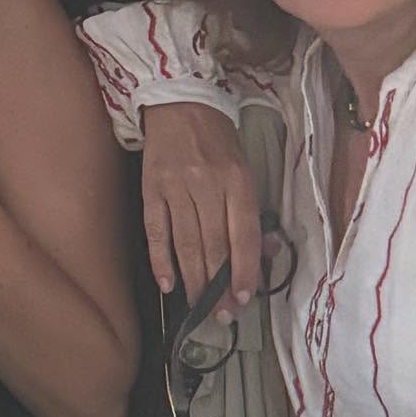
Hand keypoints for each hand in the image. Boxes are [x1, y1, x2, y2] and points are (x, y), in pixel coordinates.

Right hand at [142, 102, 262, 311]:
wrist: (178, 101)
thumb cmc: (218, 139)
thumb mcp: (245, 169)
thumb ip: (252, 212)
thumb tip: (264, 257)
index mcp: (236, 180)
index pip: (243, 236)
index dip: (244, 272)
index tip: (242, 299)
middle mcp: (206, 184)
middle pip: (214, 246)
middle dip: (218, 287)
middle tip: (220, 314)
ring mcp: (175, 186)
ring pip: (186, 244)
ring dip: (193, 281)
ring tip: (199, 307)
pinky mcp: (150, 187)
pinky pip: (156, 231)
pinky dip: (161, 261)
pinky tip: (168, 285)